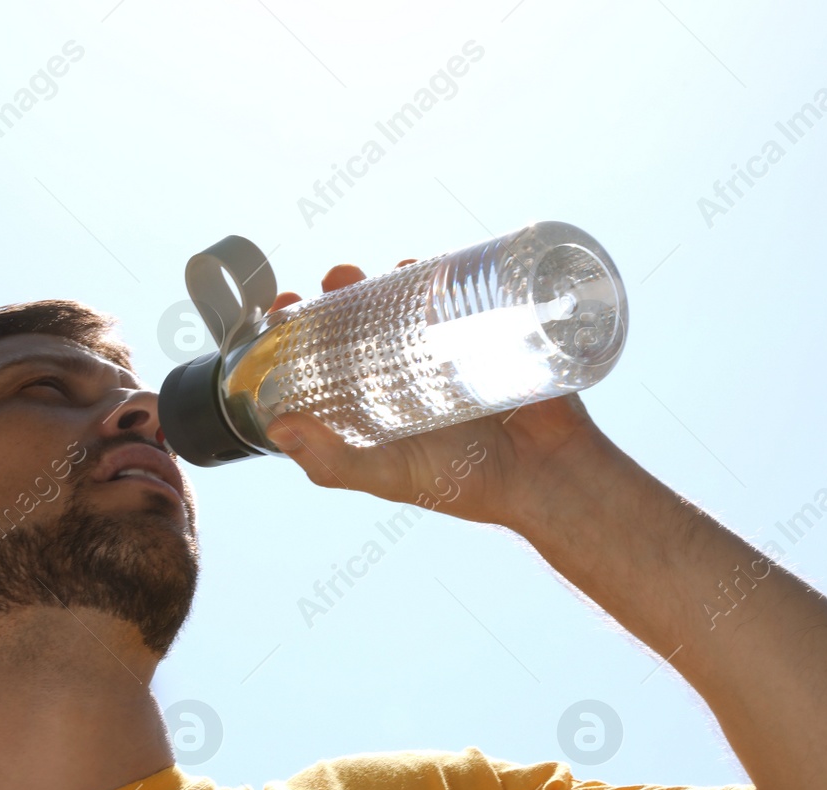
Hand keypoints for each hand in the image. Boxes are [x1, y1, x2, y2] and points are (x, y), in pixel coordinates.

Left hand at [263, 261, 608, 528]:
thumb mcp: (389, 476)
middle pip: (361, 316)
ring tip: (388, 271)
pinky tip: (431, 267)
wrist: (546, 475)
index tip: (283, 306)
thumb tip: (280, 428)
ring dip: (390, 276)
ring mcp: (443, 348)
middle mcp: (401, 372)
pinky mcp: (484, 332)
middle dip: (342, 290)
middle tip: (337, 278)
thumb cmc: (463, 485)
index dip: (297, 328)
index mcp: (370, 403)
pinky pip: (458, 292)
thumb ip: (334, 461)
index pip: (321, 356)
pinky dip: (442, 272)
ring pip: (406, 300)